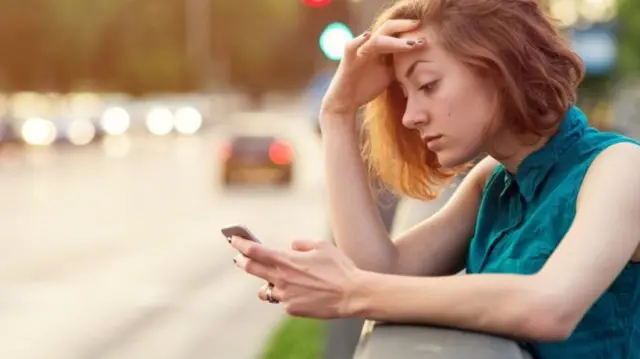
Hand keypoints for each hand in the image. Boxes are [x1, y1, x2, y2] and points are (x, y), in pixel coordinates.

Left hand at [230, 236, 361, 318]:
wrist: (351, 294)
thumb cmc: (339, 268)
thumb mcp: (322, 245)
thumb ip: (302, 243)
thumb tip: (291, 246)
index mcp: (286, 260)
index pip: (255, 251)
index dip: (241, 244)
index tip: (233, 239)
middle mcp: (281, 279)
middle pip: (252, 269)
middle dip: (242, 261)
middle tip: (238, 258)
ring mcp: (285, 296)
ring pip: (266, 290)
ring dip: (266, 283)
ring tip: (272, 279)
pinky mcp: (292, 309)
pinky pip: (283, 300)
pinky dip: (287, 294)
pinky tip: (301, 292)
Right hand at [320, 19, 425, 117]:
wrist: (345, 102)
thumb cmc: (366, 87)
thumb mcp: (390, 75)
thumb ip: (402, 66)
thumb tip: (426, 66)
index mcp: (380, 48)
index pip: (396, 33)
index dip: (410, 31)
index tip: (427, 33)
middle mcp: (369, 46)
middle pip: (387, 29)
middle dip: (403, 26)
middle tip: (419, 25)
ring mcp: (358, 52)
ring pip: (376, 40)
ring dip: (394, 41)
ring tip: (410, 43)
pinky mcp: (347, 62)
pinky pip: (351, 47)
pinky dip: (358, 40)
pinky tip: (367, 35)